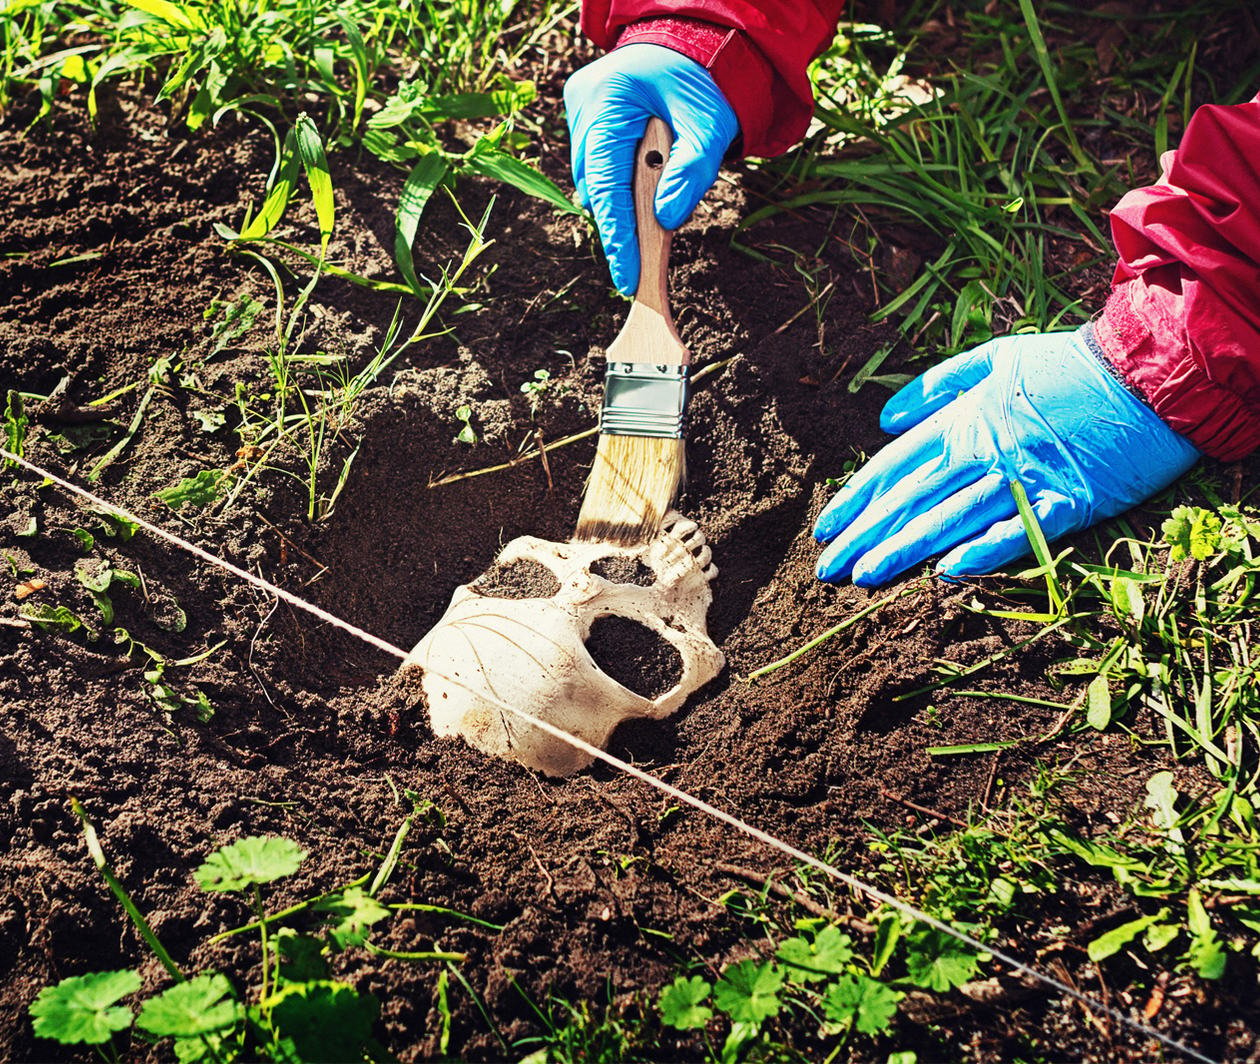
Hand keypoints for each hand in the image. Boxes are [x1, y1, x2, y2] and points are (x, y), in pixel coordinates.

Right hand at [564, 43, 738, 294]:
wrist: (692, 41)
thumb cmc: (703, 79)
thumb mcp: (709, 126)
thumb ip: (691, 173)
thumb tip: (666, 220)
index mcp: (609, 100)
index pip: (606, 184)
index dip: (618, 236)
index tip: (628, 278)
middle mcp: (584, 106)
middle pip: (595, 187)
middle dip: (623, 220)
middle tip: (648, 254)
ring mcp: (579, 111)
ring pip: (594, 180)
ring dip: (623, 199)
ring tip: (656, 198)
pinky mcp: (585, 118)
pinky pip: (597, 165)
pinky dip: (621, 183)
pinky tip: (645, 180)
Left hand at [813, 327, 1200, 586]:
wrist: (1148, 372)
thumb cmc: (1067, 365)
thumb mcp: (994, 357)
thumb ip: (936, 387)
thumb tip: (886, 418)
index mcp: (964, 422)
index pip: (894, 467)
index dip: (855, 499)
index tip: (824, 529)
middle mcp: (985, 453)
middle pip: (911, 499)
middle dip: (864, 536)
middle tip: (826, 570)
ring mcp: (1025, 479)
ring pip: (951, 519)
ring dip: (904, 550)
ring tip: (864, 576)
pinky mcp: (1067, 502)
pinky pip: (1019, 531)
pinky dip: (984, 549)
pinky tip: (947, 572)